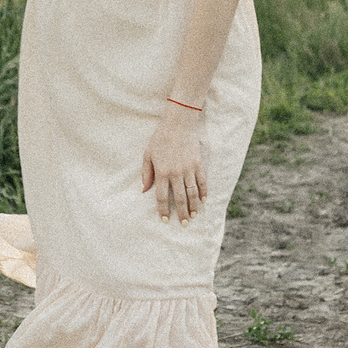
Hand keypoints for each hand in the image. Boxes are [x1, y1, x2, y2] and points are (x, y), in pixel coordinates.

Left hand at [139, 107, 207, 221]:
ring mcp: (188, 169)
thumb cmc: (160, 139)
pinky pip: (202, 181)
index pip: (161, 196)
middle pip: (179, 198)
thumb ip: (146, 173)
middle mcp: (176, 173)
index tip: (165, 219)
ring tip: (194, 216)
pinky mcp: (198, 163)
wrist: (178, 124)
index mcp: (162, 172)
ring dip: (193, 206)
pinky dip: (204, 192)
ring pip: (192, 192)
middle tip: (184, 224)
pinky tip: (204, 200)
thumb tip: (143, 190)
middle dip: (181, 213)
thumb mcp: (148, 155)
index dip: (163, 209)